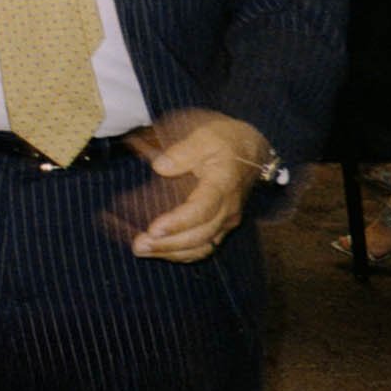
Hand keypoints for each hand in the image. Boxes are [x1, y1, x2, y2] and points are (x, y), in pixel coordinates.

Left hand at [119, 110, 269, 262]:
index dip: (178, 223)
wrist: (252, 150)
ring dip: (171, 252)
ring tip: (142, 251)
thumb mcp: (204, 137)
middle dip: (168, 244)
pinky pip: (204, 247)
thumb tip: (160, 167)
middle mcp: (228, 209)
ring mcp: (226, 221)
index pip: (202, 210)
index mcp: (223, 186)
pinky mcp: (221, 226)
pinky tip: (160, 252)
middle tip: (138, 245)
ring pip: (201, 246)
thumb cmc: (225, 141)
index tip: (153, 229)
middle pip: (199, 235)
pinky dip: (182, 253)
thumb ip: (182, 151)